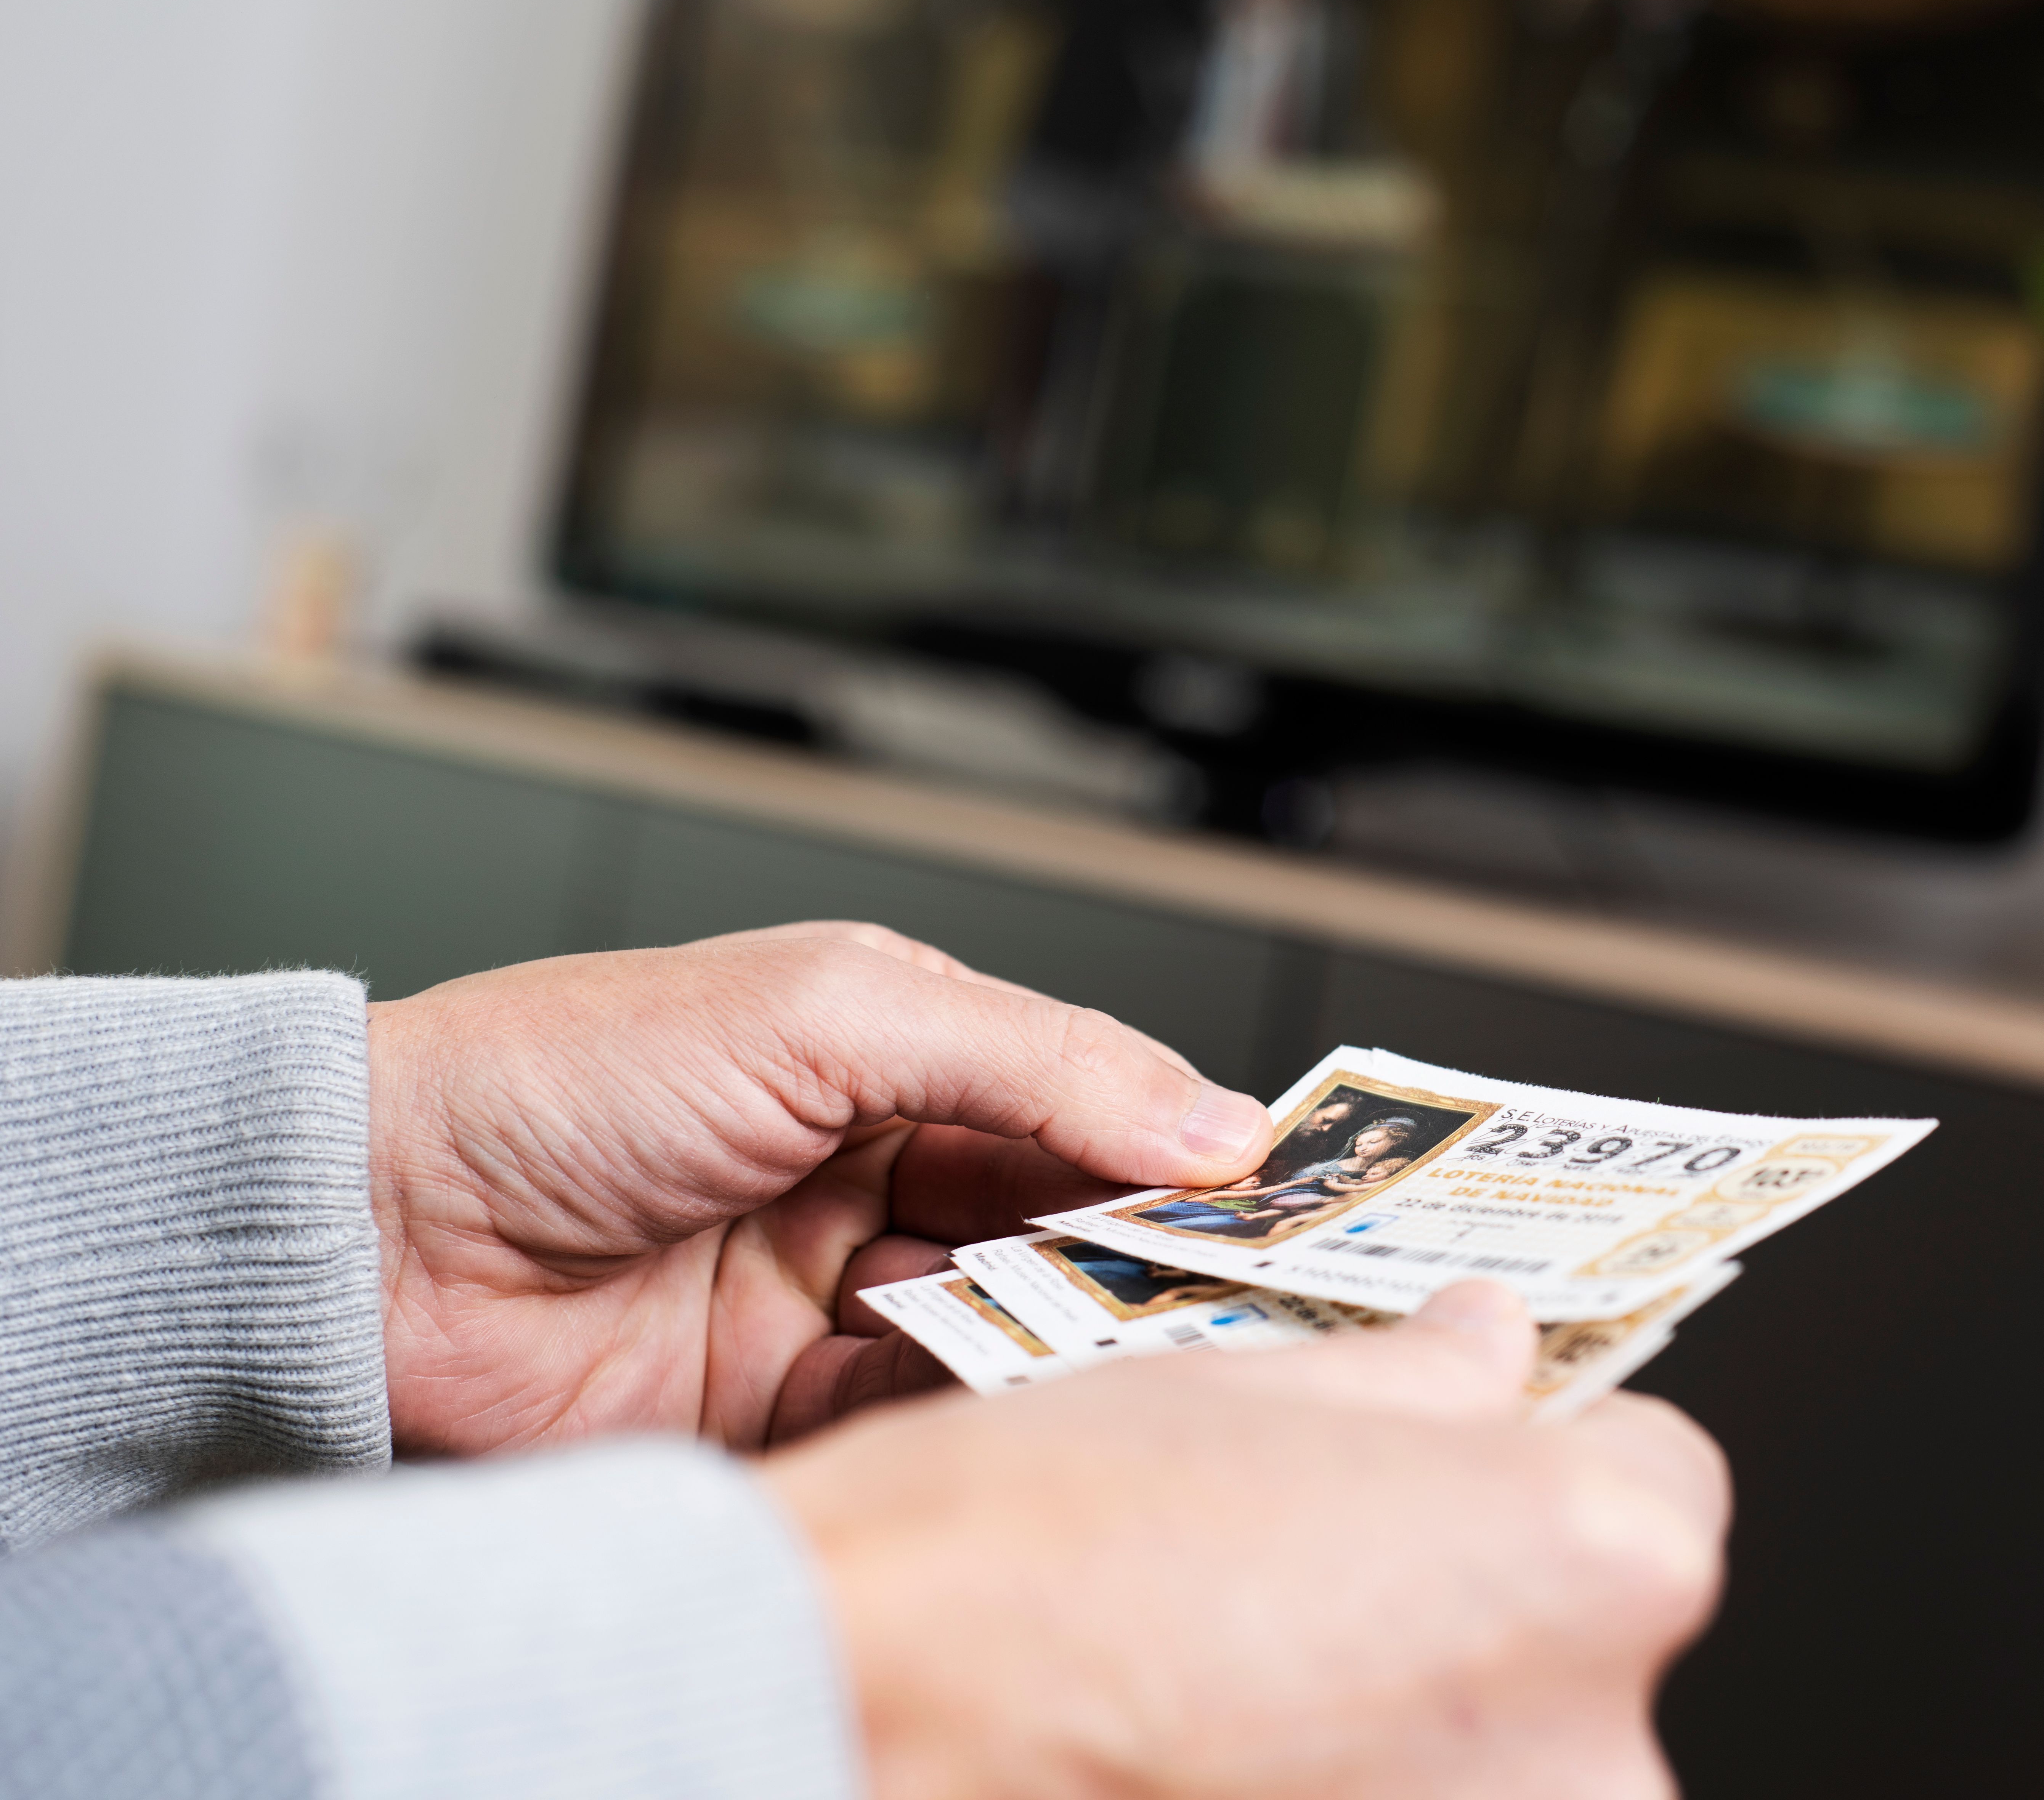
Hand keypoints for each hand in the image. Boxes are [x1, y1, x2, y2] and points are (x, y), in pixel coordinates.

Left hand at [365, 923, 1272, 1455]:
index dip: (1186, 1148)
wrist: (373, 1230)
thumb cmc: (567, 1074)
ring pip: (1007, 1328)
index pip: (1090, 1102)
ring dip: (1066, 1339)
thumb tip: (1211, 1116)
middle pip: (1065, 1224)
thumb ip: (1033, 1059)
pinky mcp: (783, 1405)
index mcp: (898, 1051)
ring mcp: (834, 1293)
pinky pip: (919, 1417)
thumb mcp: (831, 1011)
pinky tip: (1011, 1403)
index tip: (1284, 1199)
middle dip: (1146, 1256)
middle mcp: (878, 1171)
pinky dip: (971, 1416)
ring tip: (1127, 1345)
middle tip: (1238, 1291)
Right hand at [765, 1283, 1729, 1799]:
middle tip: (1329, 1597)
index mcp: (1600, 1565)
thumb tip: (1487, 1347)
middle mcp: (1601, 1755)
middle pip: (1597, 1645)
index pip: (1660, 1482)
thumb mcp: (1255, 1393)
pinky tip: (1238, 1771)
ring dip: (1425, 1736)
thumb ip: (1423, 1379)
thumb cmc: (1035, 1562)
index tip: (1460, 1473)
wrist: (863, 1715)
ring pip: (1512, 1768)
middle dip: (1488, 1613)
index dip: (1545, 1463)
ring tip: (1263, 1697)